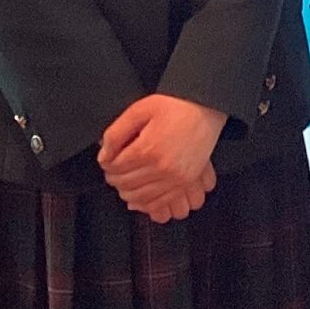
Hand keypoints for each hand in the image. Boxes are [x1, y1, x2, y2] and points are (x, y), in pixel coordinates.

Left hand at [99, 95, 226, 220]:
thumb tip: (104, 154)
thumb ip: (117, 132)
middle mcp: (162, 167)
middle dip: (114, 178)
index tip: (107, 159)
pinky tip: (140, 195)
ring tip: (124, 182)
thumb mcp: (139, 109)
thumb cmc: (174, 105)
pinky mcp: (185, 182)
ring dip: (127, 192)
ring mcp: (175, 178)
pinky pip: (159, 203)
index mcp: (148, 149)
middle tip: (113, 170)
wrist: (205, 107)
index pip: (115, 167)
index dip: (107, 163)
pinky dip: (145, 203)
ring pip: (140, 198)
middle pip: (125, 184)